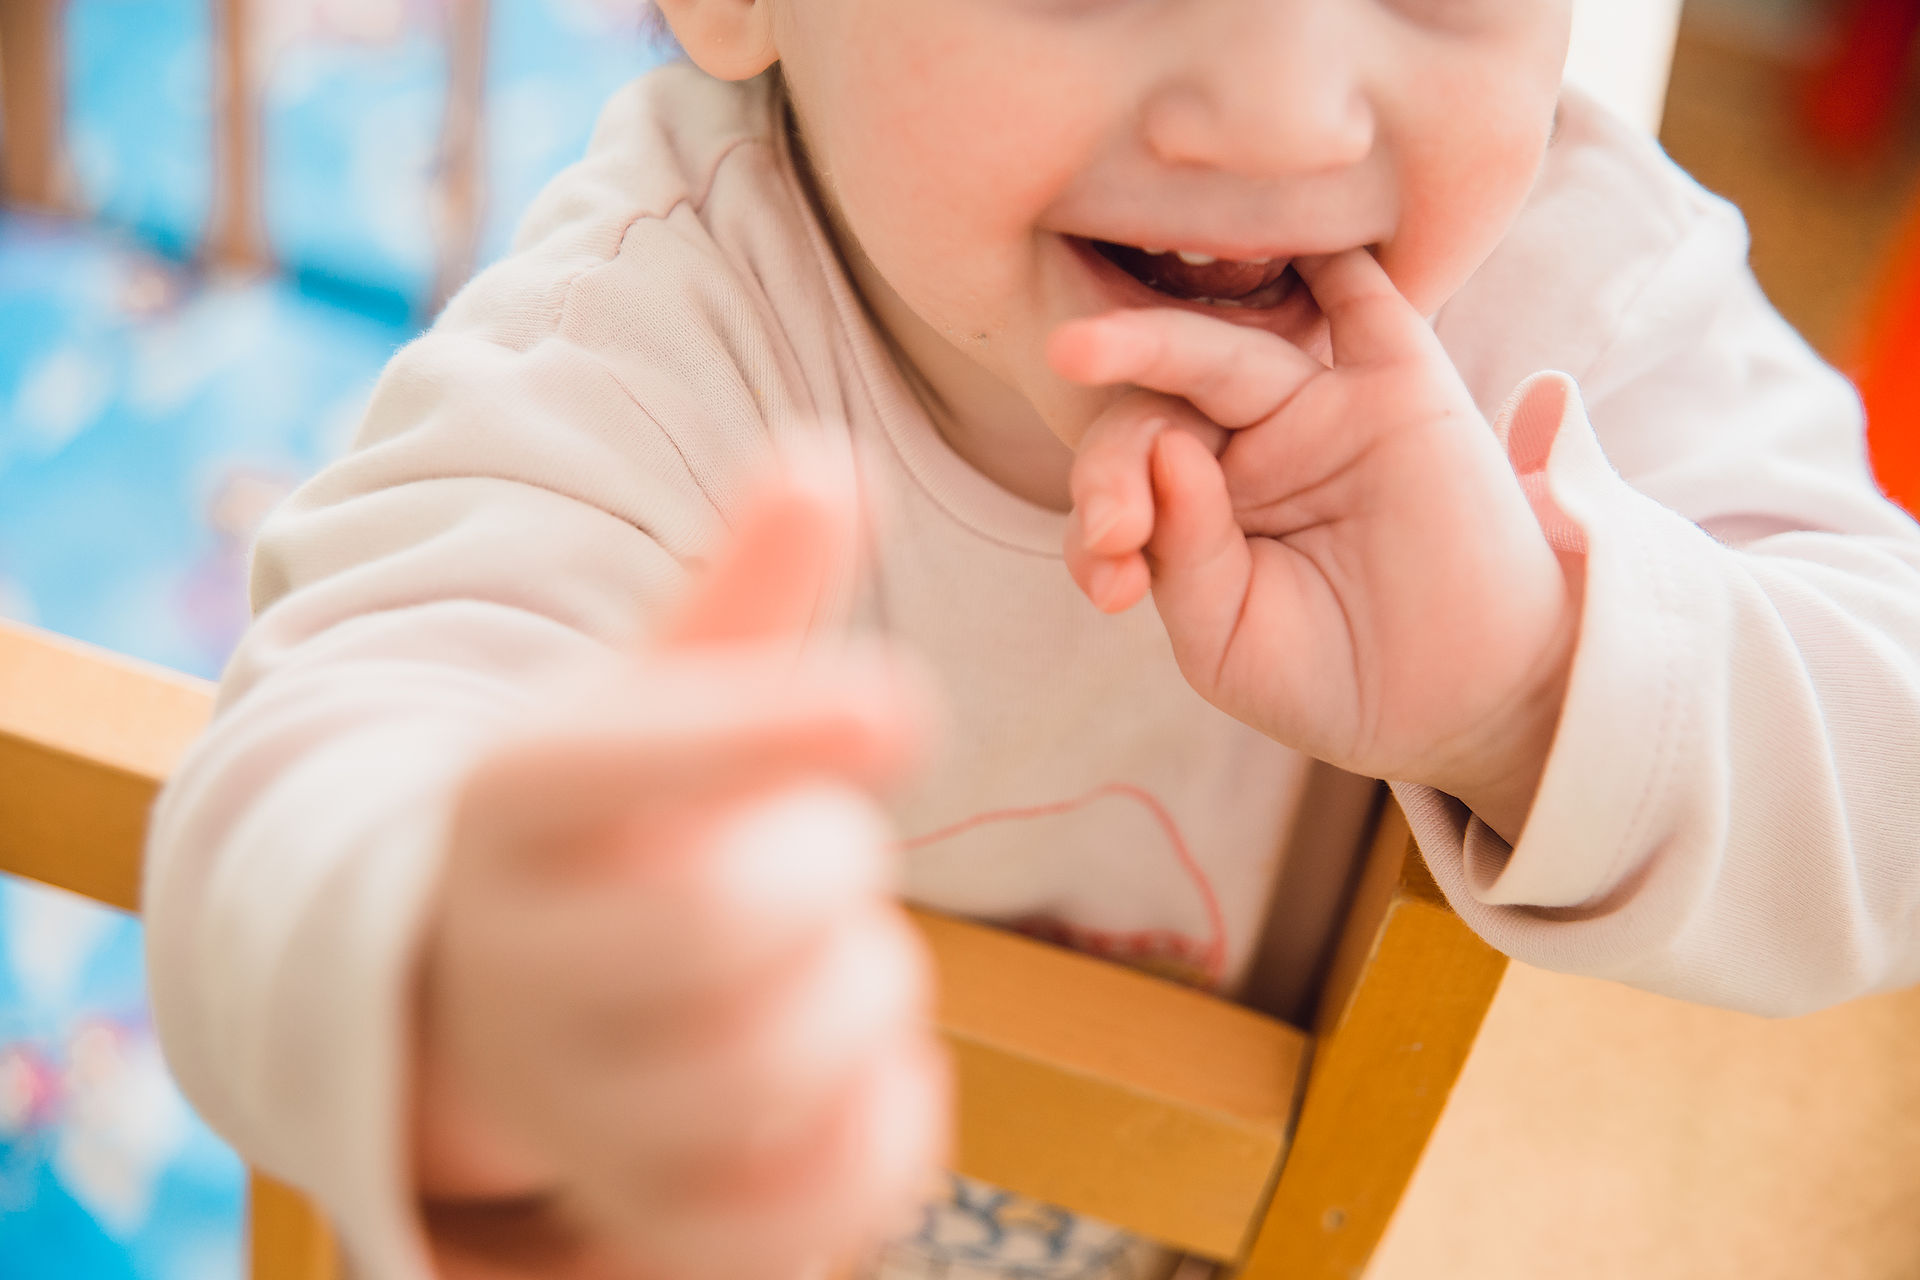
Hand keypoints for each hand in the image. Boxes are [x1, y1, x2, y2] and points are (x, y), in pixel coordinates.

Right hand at [414, 472, 948, 1278]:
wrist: (498, 996)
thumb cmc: (617, 819)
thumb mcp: (659, 691)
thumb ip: (745, 590)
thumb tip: (828, 463)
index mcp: (508, 804)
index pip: (611, 759)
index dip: (762, 726)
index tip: (900, 702)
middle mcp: (517, 966)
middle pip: (714, 916)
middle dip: (831, 862)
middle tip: (831, 844)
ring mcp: (579, 1113)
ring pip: (774, 1060)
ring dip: (869, 985)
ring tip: (838, 949)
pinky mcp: (663, 1217)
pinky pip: (817, 1201)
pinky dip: (892, 1122)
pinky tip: (869, 1056)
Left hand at [1049, 249, 1577, 838]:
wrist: (1468, 703)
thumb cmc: (1334, 679)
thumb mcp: (1228, 641)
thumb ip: (1186, 555)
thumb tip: (1168, 445)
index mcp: (1191, 504)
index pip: (1122, 476)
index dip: (1101, 509)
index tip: (1109, 577)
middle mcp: (1244, 442)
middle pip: (1155, 407)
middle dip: (1113, 454)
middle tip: (1105, 515)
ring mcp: (1317, 407)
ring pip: (1222, 354)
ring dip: (1149, 345)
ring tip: (1074, 351)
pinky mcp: (1399, 385)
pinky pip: (1358, 303)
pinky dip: (1324, 262)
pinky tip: (1263, 232)